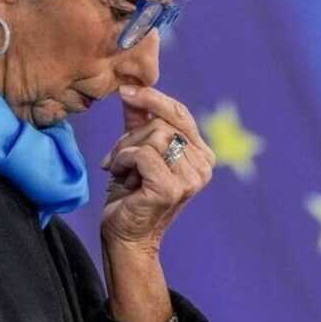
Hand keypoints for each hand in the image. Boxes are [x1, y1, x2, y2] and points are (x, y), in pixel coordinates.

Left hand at [99, 85, 216, 251]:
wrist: (125, 235)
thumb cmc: (131, 194)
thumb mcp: (136, 150)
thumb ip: (139, 120)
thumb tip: (132, 86)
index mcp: (202, 154)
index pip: (180, 113)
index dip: (153, 98)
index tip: (124, 90)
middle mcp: (204, 166)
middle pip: (163, 124)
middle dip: (132, 136)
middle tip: (116, 157)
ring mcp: (191, 179)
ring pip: (154, 137)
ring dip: (126, 150)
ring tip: (120, 169)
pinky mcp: (172, 189)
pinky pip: (143, 155)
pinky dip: (124, 161)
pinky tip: (120, 177)